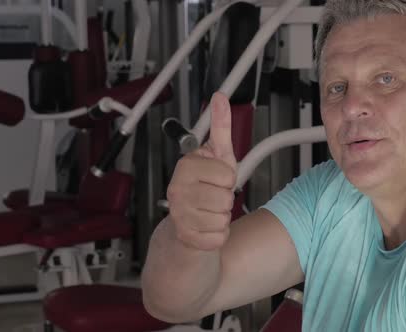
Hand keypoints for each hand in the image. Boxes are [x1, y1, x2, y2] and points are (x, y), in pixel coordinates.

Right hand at [166, 92, 236, 250]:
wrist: (187, 222)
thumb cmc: (205, 187)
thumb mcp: (218, 156)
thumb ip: (220, 127)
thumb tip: (220, 98)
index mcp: (186, 167)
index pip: (227, 175)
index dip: (228, 178)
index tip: (216, 178)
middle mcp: (177, 190)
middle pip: (226, 198)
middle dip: (226, 199)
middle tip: (213, 197)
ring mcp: (179, 215)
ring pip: (223, 218)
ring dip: (223, 217)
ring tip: (209, 212)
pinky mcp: (186, 237)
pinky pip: (219, 237)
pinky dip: (219, 235)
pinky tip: (206, 227)